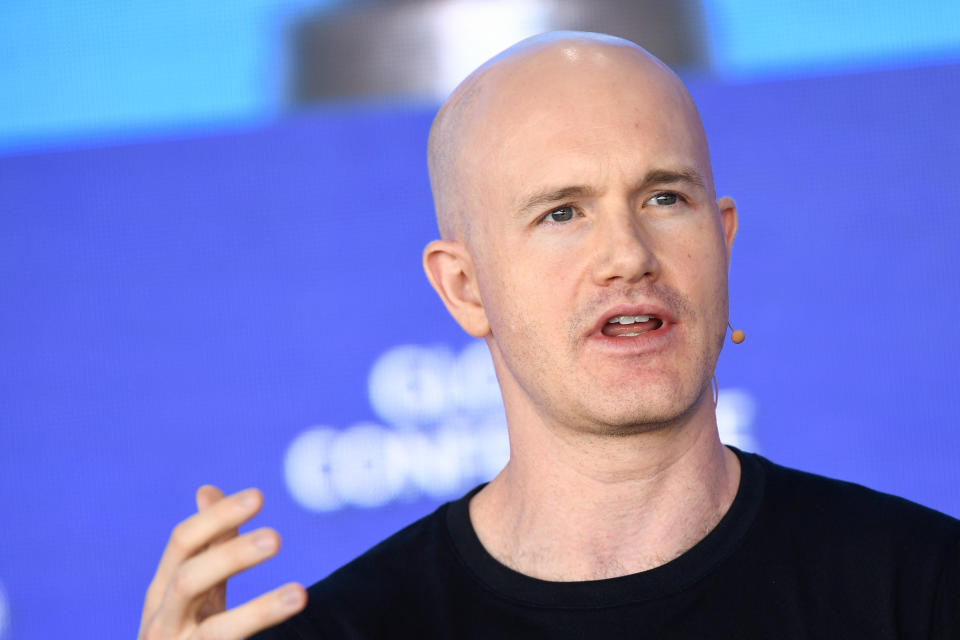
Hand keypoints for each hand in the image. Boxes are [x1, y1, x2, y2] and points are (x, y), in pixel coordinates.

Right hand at [138, 485, 306, 638]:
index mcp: (161, 592)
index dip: (218, 517)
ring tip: (301, 594)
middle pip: (189, 580)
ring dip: (258, 612)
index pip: (182, 542)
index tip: (258, 496)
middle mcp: (162, 623)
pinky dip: (260, 631)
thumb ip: (208, 545)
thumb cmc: (183, 633)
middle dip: (231, 556)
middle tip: (277, 538)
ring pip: (214, 633)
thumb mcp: (194, 590)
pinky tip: (292, 614)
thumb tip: (208, 489)